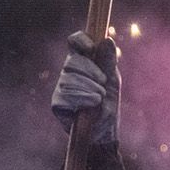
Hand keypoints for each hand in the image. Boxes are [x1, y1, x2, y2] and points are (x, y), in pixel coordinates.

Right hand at [50, 31, 119, 145]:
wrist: (105, 130)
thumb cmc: (108, 104)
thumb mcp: (113, 81)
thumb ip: (108, 62)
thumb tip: (107, 39)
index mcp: (82, 61)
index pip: (74, 42)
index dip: (80, 40)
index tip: (91, 48)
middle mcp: (68, 72)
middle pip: (72, 61)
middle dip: (90, 71)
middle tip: (103, 83)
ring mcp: (61, 87)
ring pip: (68, 78)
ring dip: (88, 87)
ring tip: (100, 98)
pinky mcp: (57, 103)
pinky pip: (64, 95)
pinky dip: (82, 98)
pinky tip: (92, 104)